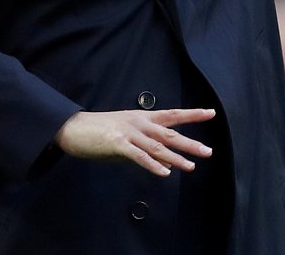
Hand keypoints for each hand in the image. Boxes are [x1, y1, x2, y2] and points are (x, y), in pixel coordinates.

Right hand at [54, 108, 215, 176]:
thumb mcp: (127, 137)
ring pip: (158, 146)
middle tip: (209, 151)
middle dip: (190, 143)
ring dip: (176, 158)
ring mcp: (129, 133)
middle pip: (170, 133)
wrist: (74, 128)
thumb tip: (166, 163)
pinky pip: (139, 156)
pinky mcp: (118, 144)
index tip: (211, 112)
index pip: (173, 115)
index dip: (192, 114)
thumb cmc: (100, 132)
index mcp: (143, 118)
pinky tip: (165, 173)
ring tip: (191, 167)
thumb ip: (147, 148)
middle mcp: (140, 123)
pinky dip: (153, 165)